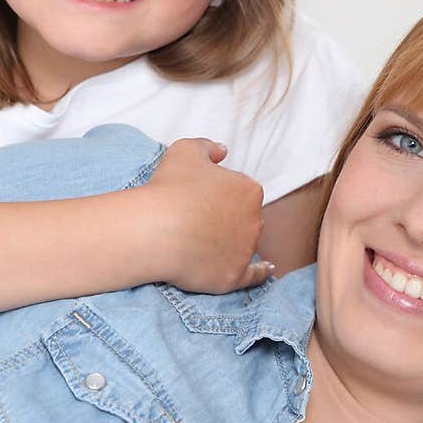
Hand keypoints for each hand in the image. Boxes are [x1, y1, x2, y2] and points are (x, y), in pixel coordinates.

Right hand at [142, 138, 270, 293]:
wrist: (156, 230)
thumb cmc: (169, 188)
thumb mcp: (185, 151)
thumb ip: (208, 146)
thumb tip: (223, 151)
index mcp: (249, 190)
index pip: (240, 190)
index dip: (219, 194)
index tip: (199, 198)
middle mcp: (255, 220)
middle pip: (245, 218)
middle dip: (227, 218)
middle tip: (197, 220)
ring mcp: (246, 250)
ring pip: (245, 244)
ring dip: (233, 242)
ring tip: (203, 242)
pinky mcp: (234, 276)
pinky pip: (253, 275)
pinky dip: (260, 272)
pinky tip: (267, 269)